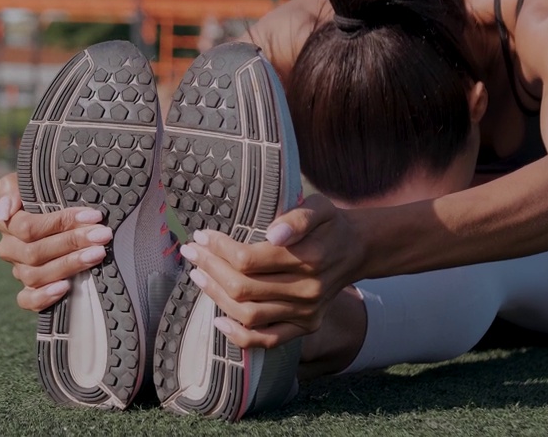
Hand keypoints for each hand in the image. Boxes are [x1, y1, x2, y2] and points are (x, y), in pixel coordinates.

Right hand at [0, 173, 112, 311]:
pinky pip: (27, 300)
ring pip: (36, 275)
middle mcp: (9, 248)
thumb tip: (5, 211)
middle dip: (72, 242)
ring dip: (69, 265)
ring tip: (97, 255)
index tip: (93, 216)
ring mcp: (18, 270)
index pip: (28, 227)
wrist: (55, 207)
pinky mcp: (27, 290)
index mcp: (6, 222)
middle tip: (102, 236)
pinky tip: (64, 288)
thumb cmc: (46, 191)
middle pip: (35, 251)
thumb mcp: (29, 180)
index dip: (61, 222)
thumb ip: (12, 189)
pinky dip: (43, 296)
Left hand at [178, 193, 362, 348]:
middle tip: (191, 253)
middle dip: (211, 269)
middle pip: (244, 287)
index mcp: (309, 258)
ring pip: (250, 314)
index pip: (250, 259)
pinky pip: (269, 340)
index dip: (219, 249)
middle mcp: (308, 290)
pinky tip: (218, 321)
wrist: (356, 250)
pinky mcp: (306, 327)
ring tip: (198, 276)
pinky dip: (240, 337)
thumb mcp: (320, 207)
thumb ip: (298, 218)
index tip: (202, 237)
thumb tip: (274, 233)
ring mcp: (307, 313)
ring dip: (217, 297)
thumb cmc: (329, 224)